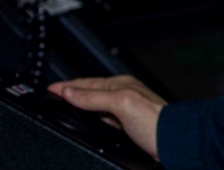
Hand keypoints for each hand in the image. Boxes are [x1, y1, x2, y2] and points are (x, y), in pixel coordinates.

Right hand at [48, 75, 165, 160]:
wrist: (173, 140)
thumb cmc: (155, 121)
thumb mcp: (121, 104)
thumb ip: (94, 97)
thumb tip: (69, 92)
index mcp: (120, 84)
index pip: (86, 83)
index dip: (66, 86)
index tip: (50, 89)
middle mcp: (123, 94)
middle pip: (90, 92)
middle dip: (71, 93)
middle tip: (54, 95)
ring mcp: (126, 109)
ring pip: (96, 105)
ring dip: (81, 105)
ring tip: (66, 106)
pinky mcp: (128, 125)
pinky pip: (103, 118)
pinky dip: (91, 118)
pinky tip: (88, 123)